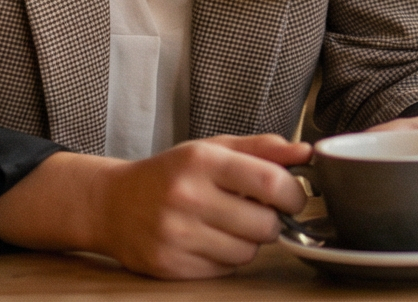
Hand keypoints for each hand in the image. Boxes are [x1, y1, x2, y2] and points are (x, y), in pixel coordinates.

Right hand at [87, 135, 312, 278]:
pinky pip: (224, 270)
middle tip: (258, 212)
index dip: (293, 194)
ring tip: (229, 225)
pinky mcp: (170, 266)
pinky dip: (225, 258)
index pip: (270, 182)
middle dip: (271, 220)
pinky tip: (208, 240)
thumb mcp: (212, 149)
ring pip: (247, 253)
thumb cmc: (171, 173)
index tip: (292, 197)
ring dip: (248, 242)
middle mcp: (187, 197)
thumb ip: (262, 149)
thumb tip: (306, 152)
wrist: (111, 204)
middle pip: (264, 225)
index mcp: (202, 161)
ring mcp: (176, 235)